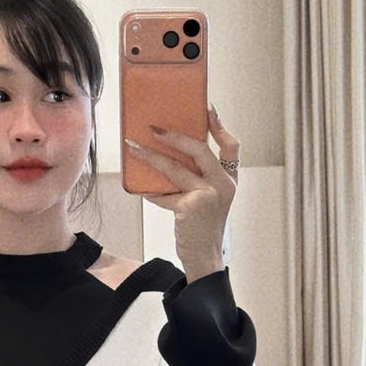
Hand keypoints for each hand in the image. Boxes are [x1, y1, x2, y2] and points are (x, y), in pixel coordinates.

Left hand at [124, 101, 239, 274]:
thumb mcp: (209, 199)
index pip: (231, 146)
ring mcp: (209, 195)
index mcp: (230, 179)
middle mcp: (224, 184)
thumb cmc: (203, 226)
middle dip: (174, 136)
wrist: (205, 256)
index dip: (219, 126)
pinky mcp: (191, 206)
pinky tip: (141, 190)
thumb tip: (170, 154)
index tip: (207, 108)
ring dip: (151, 157)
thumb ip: (199, 178)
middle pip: (199, 149)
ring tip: (134, 147)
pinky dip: (152, 193)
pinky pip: (165, 194)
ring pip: (175, 168)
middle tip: (153, 129)